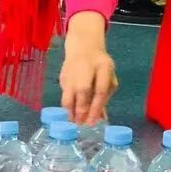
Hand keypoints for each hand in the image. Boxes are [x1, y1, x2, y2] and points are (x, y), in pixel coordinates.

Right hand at [60, 11, 117, 125]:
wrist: (83, 47)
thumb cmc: (99, 65)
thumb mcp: (108, 77)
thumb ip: (105, 96)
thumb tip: (101, 119)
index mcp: (103, 66)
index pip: (101, 89)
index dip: (97, 107)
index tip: (94, 121)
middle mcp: (86, 67)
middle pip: (83, 90)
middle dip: (82, 110)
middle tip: (82, 124)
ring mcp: (72, 72)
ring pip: (69, 94)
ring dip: (71, 111)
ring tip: (74, 122)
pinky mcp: (62, 77)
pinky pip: (65, 94)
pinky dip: (68, 105)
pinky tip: (72, 113)